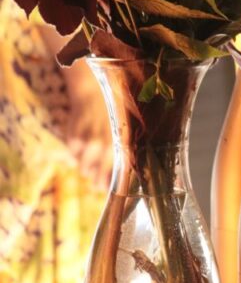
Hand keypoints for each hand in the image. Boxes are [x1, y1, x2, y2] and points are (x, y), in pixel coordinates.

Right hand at [61, 59, 112, 190]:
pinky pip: (73, 156)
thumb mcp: (126, 131)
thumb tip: (124, 172)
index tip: (107, 189)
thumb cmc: (113, 113)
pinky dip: (77, 154)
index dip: (110, 184)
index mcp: (120, 146)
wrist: (93, 93)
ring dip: (86, 166)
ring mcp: (86, 144)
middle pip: (95, 177)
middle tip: (97, 180)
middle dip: (96, 180)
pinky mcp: (73, 140)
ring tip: (91, 157)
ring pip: (83, 168)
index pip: (114, 175)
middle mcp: (103, 147)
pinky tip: (82, 144)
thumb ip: (125, 151)